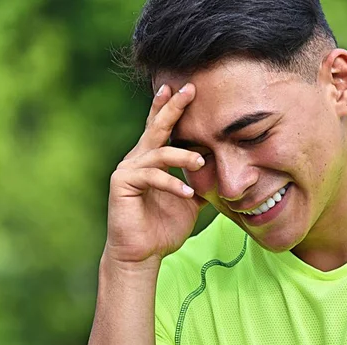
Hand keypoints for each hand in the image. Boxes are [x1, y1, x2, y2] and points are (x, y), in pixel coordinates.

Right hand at [104, 83, 206, 267]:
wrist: (143, 253)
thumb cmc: (164, 227)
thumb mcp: (189, 201)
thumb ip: (200, 182)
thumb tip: (223, 172)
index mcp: (152, 159)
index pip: (162, 128)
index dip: (171, 107)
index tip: (187, 88)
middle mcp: (137, 159)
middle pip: (156, 126)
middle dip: (173, 107)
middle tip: (189, 89)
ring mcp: (128, 170)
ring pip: (158, 152)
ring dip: (182, 155)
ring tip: (201, 161)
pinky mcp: (122, 184)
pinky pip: (151, 176)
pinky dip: (172, 183)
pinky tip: (188, 193)